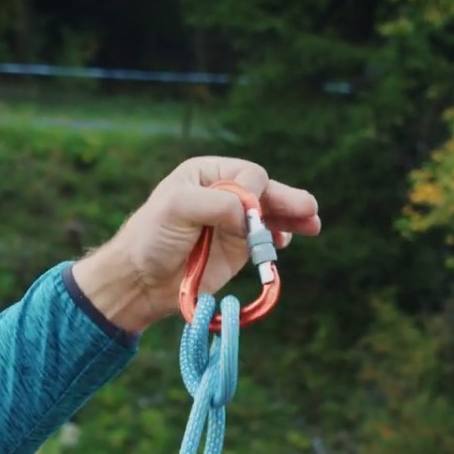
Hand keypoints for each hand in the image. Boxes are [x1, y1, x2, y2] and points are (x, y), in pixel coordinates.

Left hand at [72, 156, 321, 332]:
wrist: (140, 279)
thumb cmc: (151, 237)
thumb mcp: (177, 207)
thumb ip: (217, 203)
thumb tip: (251, 217)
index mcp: (206, 173)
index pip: (247, 174)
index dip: (254, 192)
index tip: (248, 217)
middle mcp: (223, 193)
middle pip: (265, 191)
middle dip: (287, 200)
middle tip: (309, 210)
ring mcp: (232, 221)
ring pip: (271, 213)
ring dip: (292, 217)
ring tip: (312, 224)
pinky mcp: (237, 247)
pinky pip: (266, 237)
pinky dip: (279, 237)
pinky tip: (285, 242)